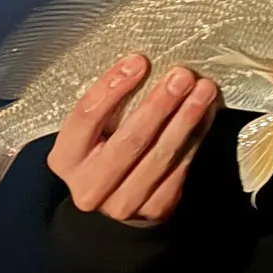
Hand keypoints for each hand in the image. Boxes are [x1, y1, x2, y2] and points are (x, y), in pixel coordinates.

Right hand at [47, 54, 218, 226]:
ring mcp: (122, 204)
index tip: (139, 61)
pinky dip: (196, 138)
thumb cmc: (100, 146)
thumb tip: (142, 63)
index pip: (86, 117)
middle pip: (128, 141)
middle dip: (158, 106)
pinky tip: (206, 114)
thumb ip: (109, 103)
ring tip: (203, 91)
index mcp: (66, 158)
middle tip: (181, 77)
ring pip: (159, 157)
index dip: (113, 87)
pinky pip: (179, 170)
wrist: (112, 197)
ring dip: (185, 120)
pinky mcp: (153, 210)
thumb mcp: (90, 128)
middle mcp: (89, 187)